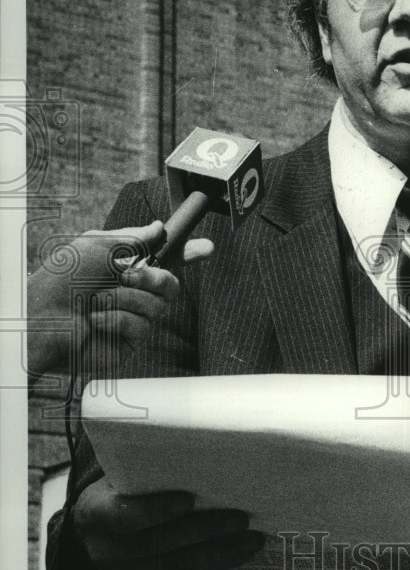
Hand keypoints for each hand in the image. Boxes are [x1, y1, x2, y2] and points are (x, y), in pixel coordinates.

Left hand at [27, 220, 212, 381]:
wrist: (41, 317)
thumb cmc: (62, 279)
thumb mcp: (98, 245)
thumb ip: (134, 237)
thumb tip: (159, 228)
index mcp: (125, 265)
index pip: (165, 259)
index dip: (188, 253)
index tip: (206, 249)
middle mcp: (132, 292)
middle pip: (172, 284)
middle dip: (152, 277)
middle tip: (125, 276)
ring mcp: (132, 318)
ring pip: (159, 305)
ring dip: (125, 299)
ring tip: (96, 301)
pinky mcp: (129, 341)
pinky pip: (142, 326)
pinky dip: (116, 319)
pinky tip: (95, 320)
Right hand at [73, 477, 264, 569]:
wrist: (96, 534)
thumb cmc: (120, 493)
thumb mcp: (119, 477)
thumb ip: (147, 465)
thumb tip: (200, 436)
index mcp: (95, 513)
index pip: (124, 516)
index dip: (157, 510)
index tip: (189, 499)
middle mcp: (105, 550)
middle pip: (158, 545)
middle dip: (203, 532)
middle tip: (239, 519)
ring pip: (175, 568)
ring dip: (218, 553)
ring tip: (252, 539)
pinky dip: (213, 567)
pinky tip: (238, 553)